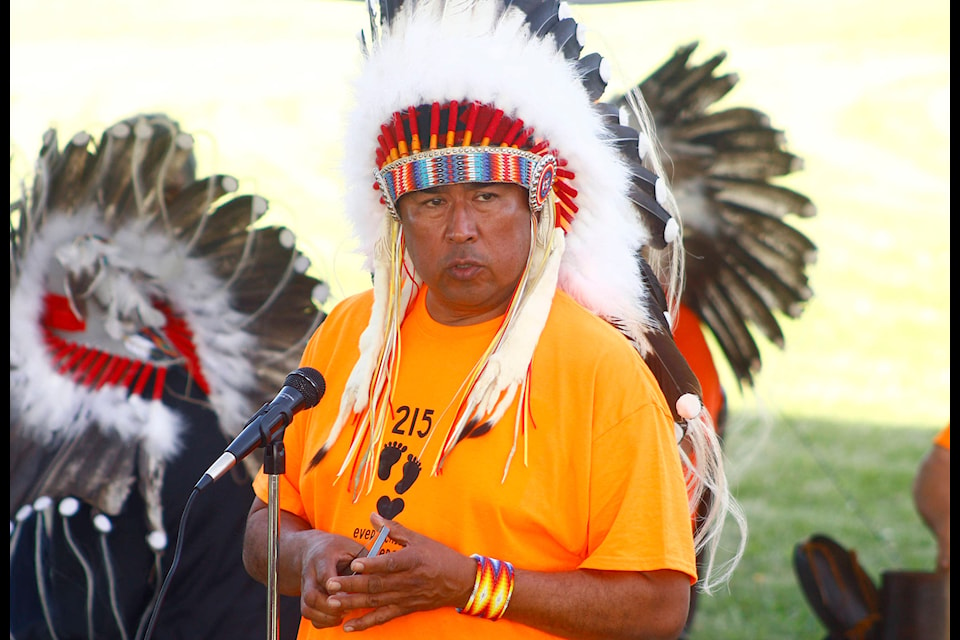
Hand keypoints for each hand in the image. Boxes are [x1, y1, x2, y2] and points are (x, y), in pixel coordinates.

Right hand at [298, 530, 364, 628]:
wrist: (312, 549)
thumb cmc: (336, 548)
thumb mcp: (351, 546)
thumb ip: (364, 558)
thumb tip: (384, 570)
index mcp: (323, 558)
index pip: (325, 575)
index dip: (335, 587)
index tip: (347, 593)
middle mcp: (310, 573)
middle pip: (312, 596)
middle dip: (330, 607)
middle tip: (348, 608)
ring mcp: (305, 587)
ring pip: (307, 608)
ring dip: (325, 617)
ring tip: (342, 615)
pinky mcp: (305, 597)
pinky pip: (308, 614)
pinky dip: (321, 621)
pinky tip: (335, 618)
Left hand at [323, 513, 476, 631]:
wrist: (461, 582)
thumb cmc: (440, 557)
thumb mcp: (420, 539)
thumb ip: (394, 529)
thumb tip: (373, 516)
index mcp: (413, 560)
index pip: (389, 564)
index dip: (371, 564)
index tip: (354, 563)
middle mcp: (408, 581)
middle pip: (377, 585)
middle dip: (352, 585)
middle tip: (330, 584)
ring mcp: (406, 598)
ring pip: (376, 602)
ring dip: (353, 604)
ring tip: (332, 603)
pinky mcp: (405, 609)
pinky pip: (383, 618)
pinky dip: (365, 623)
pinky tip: (348, 626)